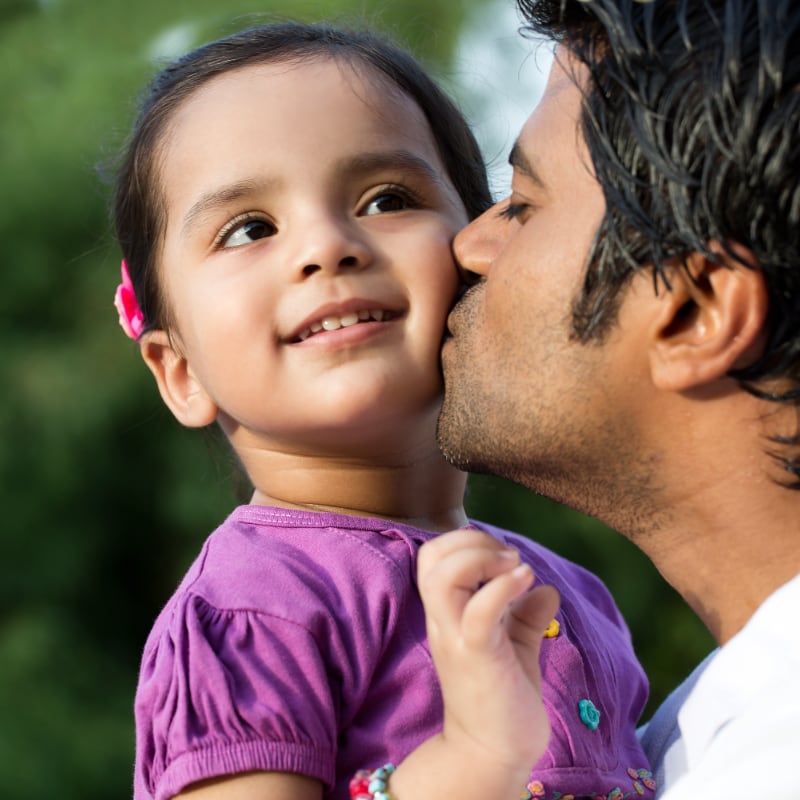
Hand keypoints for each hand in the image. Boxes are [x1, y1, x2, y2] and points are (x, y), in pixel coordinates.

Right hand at [418, 529, 559, 771]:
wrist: (494, 756)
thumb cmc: (502, 699)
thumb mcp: (515, 647)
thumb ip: (525, 616)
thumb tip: (547, 589)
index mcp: (447, 613)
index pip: (434, 555)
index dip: (466, 541)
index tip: (503, 556)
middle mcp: (443, 620)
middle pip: (432, 557)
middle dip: (473, 540)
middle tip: (509, 558)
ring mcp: (456, 638)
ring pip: (444, 577)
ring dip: (483, 559)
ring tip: (516, 568)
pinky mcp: (476, 657)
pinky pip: (478, 612)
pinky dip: (503, 587)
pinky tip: (527, 583)